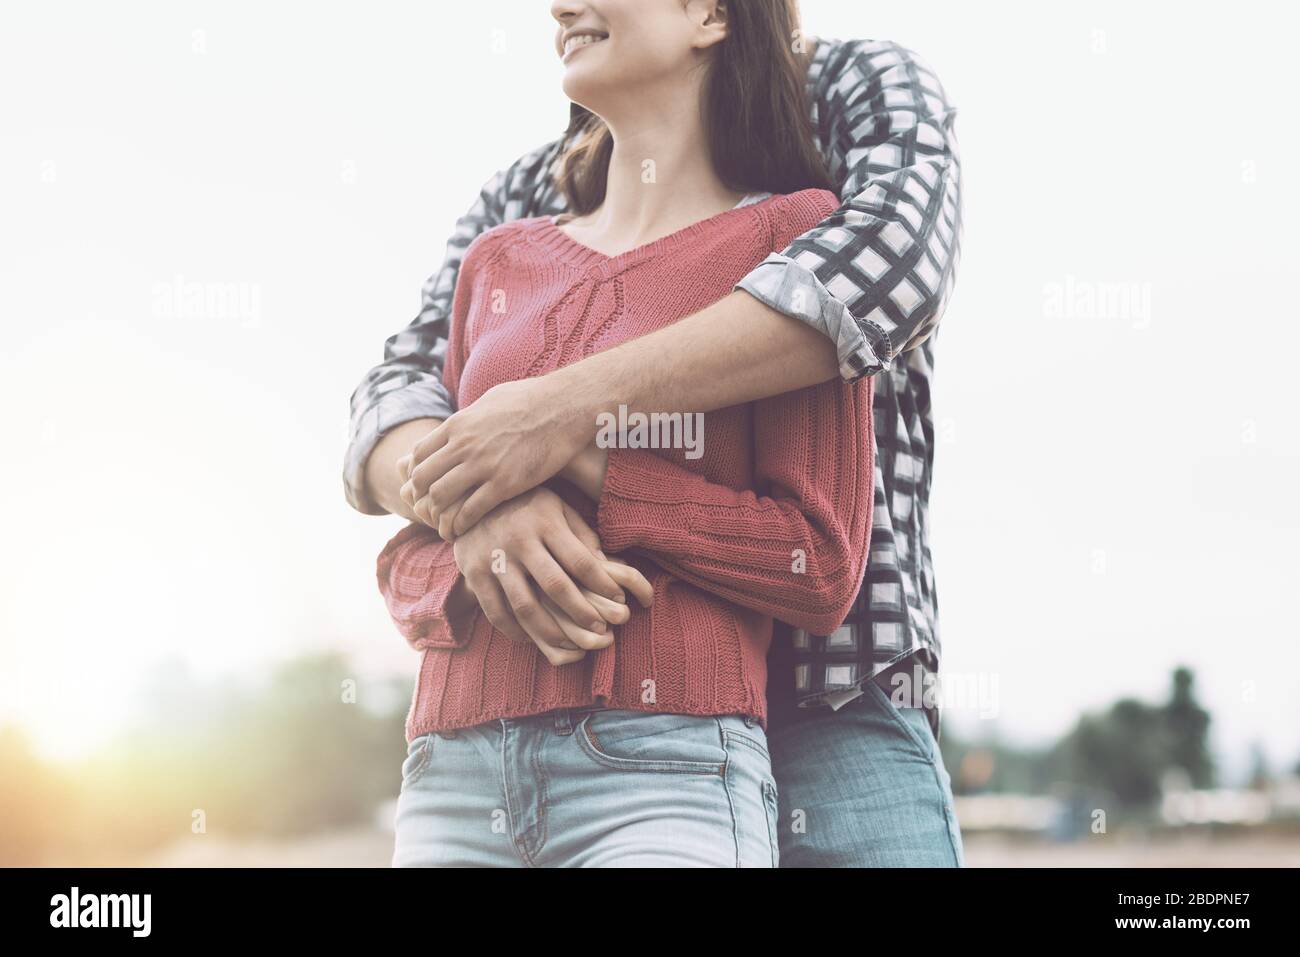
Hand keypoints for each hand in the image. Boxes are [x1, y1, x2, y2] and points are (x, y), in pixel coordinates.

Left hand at [399, 377, 595, 537]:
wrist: (564, 407)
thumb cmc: (532, 399)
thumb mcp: (490, 399)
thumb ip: (471, 415)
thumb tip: (462, 421)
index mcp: (458, 425)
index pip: (418, 455)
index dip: (416, 473)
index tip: (424, 486)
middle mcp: (464, 446)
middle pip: (423, 478)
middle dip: (422, 497)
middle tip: (429, 510)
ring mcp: (483, 465)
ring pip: (441, 497)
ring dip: (438, 515)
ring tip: (444, 525)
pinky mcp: (505, 484)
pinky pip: (471, 510)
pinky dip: (461, 524)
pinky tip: (463, 529)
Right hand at [442, 486, 652, 664]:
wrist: (465, 492)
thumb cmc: (524, 504)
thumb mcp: (556, 506)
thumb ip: (580, 533)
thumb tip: (607, 563)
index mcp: (545, 522)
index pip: (580, 560)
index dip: (603, 584)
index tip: (620, 600)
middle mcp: (520, 541)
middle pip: (556, 586)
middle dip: (582, 613)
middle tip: (601, 631)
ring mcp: (494, 559)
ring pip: (525, 606)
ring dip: (551, 632)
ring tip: (571, 644)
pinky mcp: (473, 573)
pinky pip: (496, 611)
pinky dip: (515, 631)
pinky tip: (531, 638)